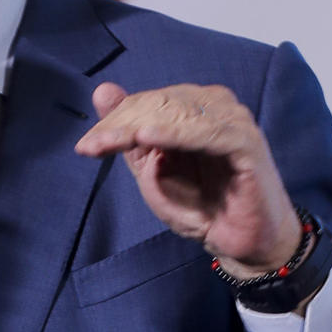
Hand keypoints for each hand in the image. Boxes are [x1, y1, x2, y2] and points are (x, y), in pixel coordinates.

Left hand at [75, 82, 301, 274]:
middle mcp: (214, 105)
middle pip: (157, 103)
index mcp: (193, 106)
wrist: (241, 241)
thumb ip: (130, 134)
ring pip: (177, 113)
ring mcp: (232, 121)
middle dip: (120, 124)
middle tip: (91, 146)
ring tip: (109, 143)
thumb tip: (102, 90)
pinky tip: (148, 137)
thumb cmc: (200, 206)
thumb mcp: (154, 171)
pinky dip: (176, 133)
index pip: (145, 102)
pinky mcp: (246, 142)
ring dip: (138, 127)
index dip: (113, 120)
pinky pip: (207, 132)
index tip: (85, 146)